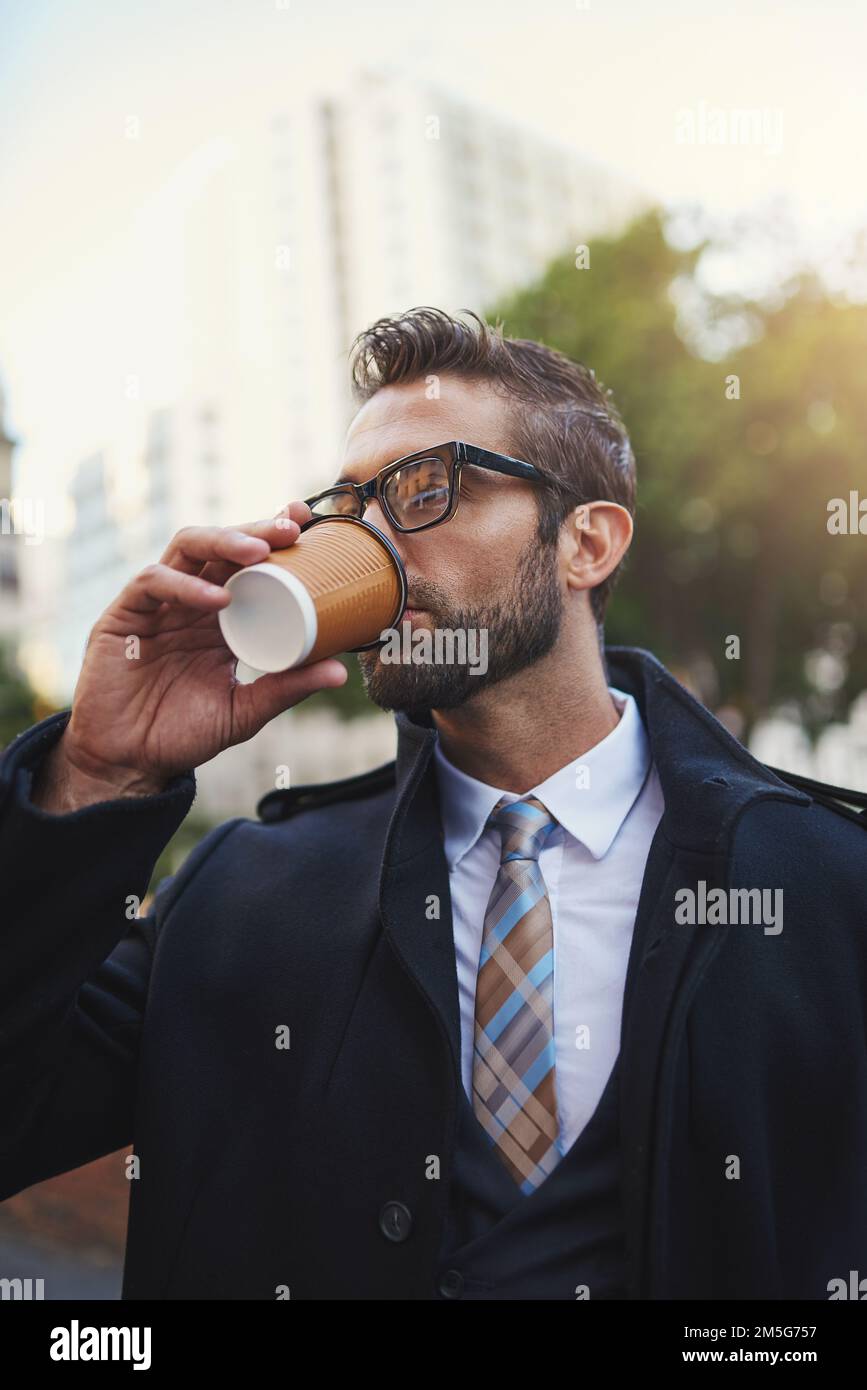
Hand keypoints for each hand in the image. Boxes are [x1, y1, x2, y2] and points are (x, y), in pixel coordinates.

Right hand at [54, 503, 347, 788]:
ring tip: (259, 550)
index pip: (247, 562)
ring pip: (186, 548)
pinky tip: (216, 597)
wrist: (131, 761)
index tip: (306, 520)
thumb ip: (286, 689)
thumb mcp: (245, 710)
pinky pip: (153, 582)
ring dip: (223, 541)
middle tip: (291, 528)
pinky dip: (185, 584)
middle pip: (221, 545)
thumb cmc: (185, 732)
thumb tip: (341, 673)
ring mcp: (157, 604)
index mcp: (223, 615)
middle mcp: (191, 600)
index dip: (272, 534)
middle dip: (256, 528)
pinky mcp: (124, 615)